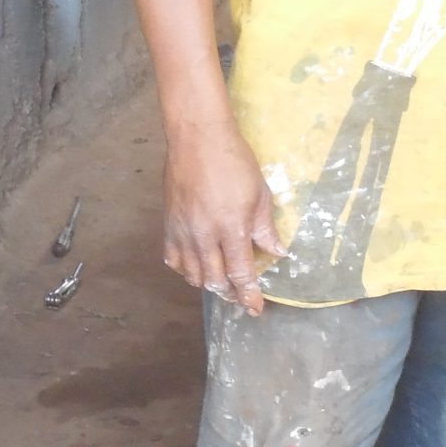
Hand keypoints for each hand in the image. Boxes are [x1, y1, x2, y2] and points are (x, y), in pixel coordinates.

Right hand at [161, 118, 284, 314]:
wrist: (197, 138)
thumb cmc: (234, 161)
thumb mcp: (260, 193)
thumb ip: (266, 227)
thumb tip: (277, 253)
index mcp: (230, 229)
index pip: (240, 273)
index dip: (249, 294)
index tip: (255, 309)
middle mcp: (203, 236)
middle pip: (215, 280)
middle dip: (230, 293)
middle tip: (241, 296)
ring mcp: (182, 231)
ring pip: (192, 274)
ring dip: (209, 283)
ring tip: (221, 282)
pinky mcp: (168, 224)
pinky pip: (173, 259)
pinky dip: (185, 269)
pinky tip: (196, 266)